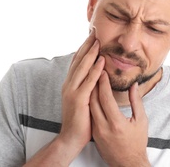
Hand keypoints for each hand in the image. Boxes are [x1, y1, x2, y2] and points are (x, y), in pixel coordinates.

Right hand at [59, 30, 104, 156]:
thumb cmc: (80, 118)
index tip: (92, 36)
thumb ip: (86, 85)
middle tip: (94, 32)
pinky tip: (101, 60)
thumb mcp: (82, 98)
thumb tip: (96, 74)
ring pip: (82, 67)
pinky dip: (94, 70)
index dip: (84, 48)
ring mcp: (72, 91)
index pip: (77, 61)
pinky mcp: (78, 99)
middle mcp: (69, 84)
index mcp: (70, 83)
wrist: (71, 138)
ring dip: (90, 53)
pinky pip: (88, 81)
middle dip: (87, 45)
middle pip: (78, 60)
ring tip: (98, 40)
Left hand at [90, 71, 149, 166]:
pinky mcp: (94, 134)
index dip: (103, 82)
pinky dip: (90, 103)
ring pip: (90, 107)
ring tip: (91, 80)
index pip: (105, 97)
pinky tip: (91, 95)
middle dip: (93, 84)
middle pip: (94, 100)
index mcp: (116, 122)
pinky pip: (90, 115)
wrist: (128, 163)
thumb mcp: (141, 120)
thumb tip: (133, 85)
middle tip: (94, 72)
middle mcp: (104, 127)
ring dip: (90, 93)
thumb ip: (136, 101)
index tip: (103, 71)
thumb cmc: (137, 142)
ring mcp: (97, 131)